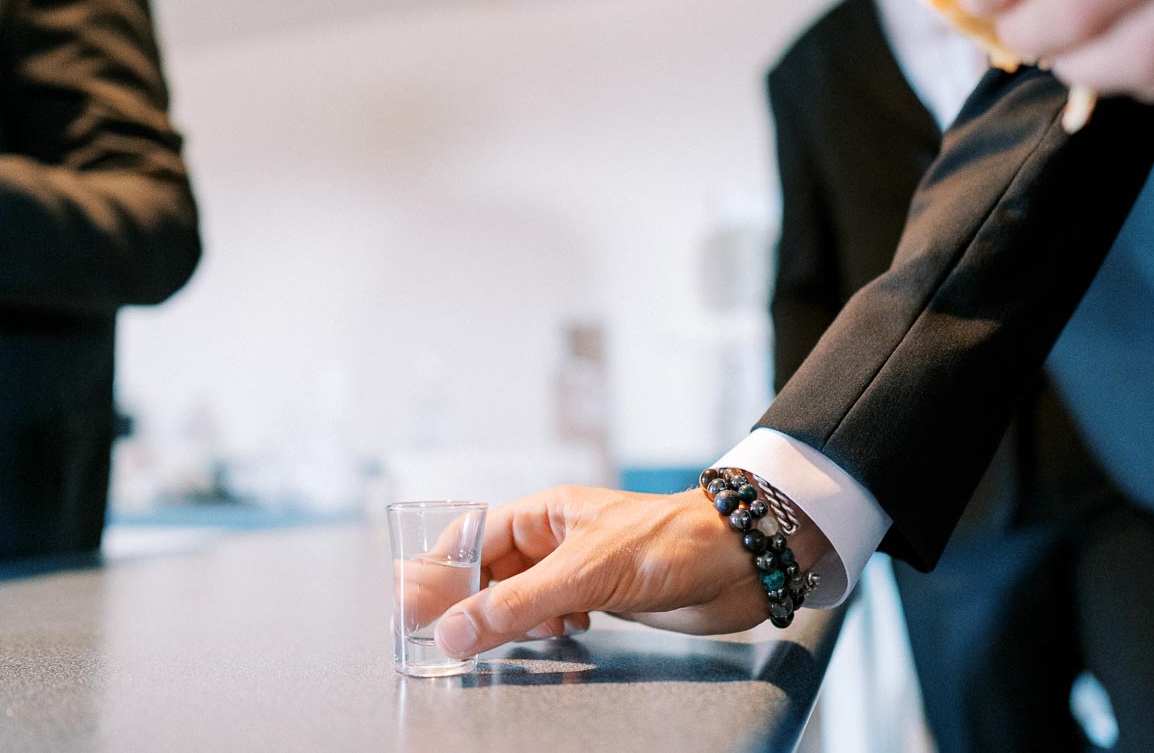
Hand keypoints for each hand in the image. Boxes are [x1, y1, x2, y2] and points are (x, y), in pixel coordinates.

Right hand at [432, 485, 829, 658]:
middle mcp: (559, 538)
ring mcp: (582, 567)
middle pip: (492, 571)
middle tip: (446, 638)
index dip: (440, 570)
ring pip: (522, 596)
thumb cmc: (670, 543)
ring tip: (516, 636)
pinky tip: (561, 633)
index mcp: (546, 513)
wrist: (740, 561)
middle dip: (472, 603)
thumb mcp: (584, 573)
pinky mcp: (605, 596)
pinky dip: (547, 627)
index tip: (413, 607)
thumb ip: (516, 605)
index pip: (473, 537)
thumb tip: (452, 632)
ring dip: (512, 619)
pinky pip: (555, 613)